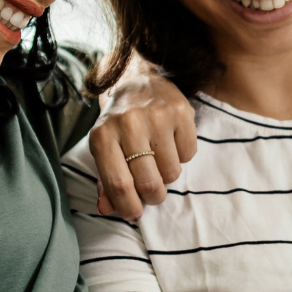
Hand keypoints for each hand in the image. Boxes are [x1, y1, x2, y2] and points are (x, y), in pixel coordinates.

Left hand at [88, 54, 195, 219]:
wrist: (137, 78)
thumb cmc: (118, 121)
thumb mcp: (104, 148)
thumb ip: (105, 180)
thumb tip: (107, 209)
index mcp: (103, 135)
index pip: (118, 183)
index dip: (128, 206)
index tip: (134, 213)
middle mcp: (129, 123)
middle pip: (148, 182)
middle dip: (152, 196)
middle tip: (152, 191)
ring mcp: (157, 116)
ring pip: (171, 172)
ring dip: (167, 175)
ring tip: (158, 159)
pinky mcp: (181, 111)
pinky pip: (188, 155)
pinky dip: (181, 156)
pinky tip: (170, 142)